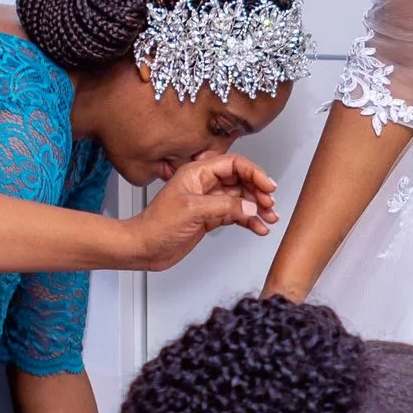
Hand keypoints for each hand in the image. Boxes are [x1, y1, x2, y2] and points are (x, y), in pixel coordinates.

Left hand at [110, 151, 279, 272]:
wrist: (143, 248)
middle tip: (269, 204)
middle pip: (240, 180)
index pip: (233, 164)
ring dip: (257, 208)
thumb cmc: (156, 226)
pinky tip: (258, 228)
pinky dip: (249, 221)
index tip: (267, 186)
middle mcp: (204, 185)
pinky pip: (235, 215)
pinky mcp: (210, 218)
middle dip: (258, 191)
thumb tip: (250, 207)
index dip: (254, 173)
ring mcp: (208, 202)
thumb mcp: (193, 211)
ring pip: (240, 199)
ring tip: (269, 218)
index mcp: (197, 173)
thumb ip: (225, 207)